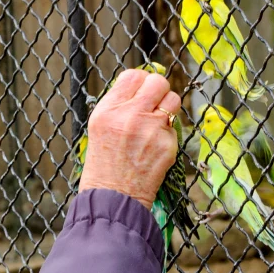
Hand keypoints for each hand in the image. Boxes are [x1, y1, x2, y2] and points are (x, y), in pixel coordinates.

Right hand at [78, 68, 180, 210]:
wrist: (113, 197)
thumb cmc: (104, 164)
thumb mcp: (99, 127)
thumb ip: (118, 105)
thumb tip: (140, 87)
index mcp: (109, 110)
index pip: (134, 75)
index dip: (141, 80)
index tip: (142, 90)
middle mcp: (130, 115)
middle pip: (158, 82)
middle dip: (159, 90)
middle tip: (154, 102)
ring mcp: (152, 129)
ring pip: (174, 99)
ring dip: (168, 107)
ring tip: (156, 122)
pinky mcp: (168, 144)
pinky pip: (175, 127)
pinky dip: (167, 134)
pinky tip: (154, 147)